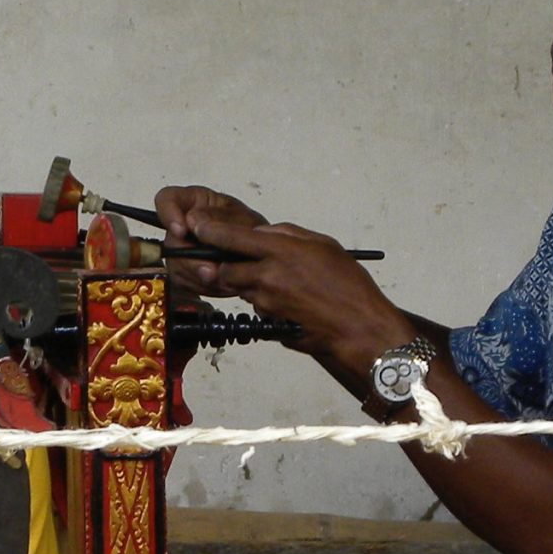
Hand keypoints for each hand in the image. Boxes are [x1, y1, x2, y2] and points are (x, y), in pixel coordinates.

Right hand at [153, 185, 265, 295]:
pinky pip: (185, 282)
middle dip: (191, 259)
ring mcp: (181, 250)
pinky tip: (221, 284)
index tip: (181, 231)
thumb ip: (220, 218)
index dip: (168, 213)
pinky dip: (204, 287)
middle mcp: (183, 225)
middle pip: (171, 240)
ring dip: (201, 277)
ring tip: (226, 280)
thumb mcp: (244, 219)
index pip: (167, 199)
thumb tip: (193, 219)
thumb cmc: (252, 230)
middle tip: (211, 270)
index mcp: (194, 202)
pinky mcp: (184, 272)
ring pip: (177, 266)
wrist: (260, 257)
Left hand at [160, 205, 414, 380]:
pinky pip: (257, 309)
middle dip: (228, 265)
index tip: (194, 226)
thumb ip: (288, 235)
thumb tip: (261, 234)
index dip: (208, 231)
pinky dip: (266, 303)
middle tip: (245, 262)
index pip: (230, 238)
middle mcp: (266, 277)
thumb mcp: (323, 245)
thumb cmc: (348, 282)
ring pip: (241, 290)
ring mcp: (265, 304)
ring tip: (283, 284)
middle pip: (225, 270)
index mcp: (280, 252)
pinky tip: (290, 303)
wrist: (358, 327)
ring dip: (250, 284)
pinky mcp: (267, 324)